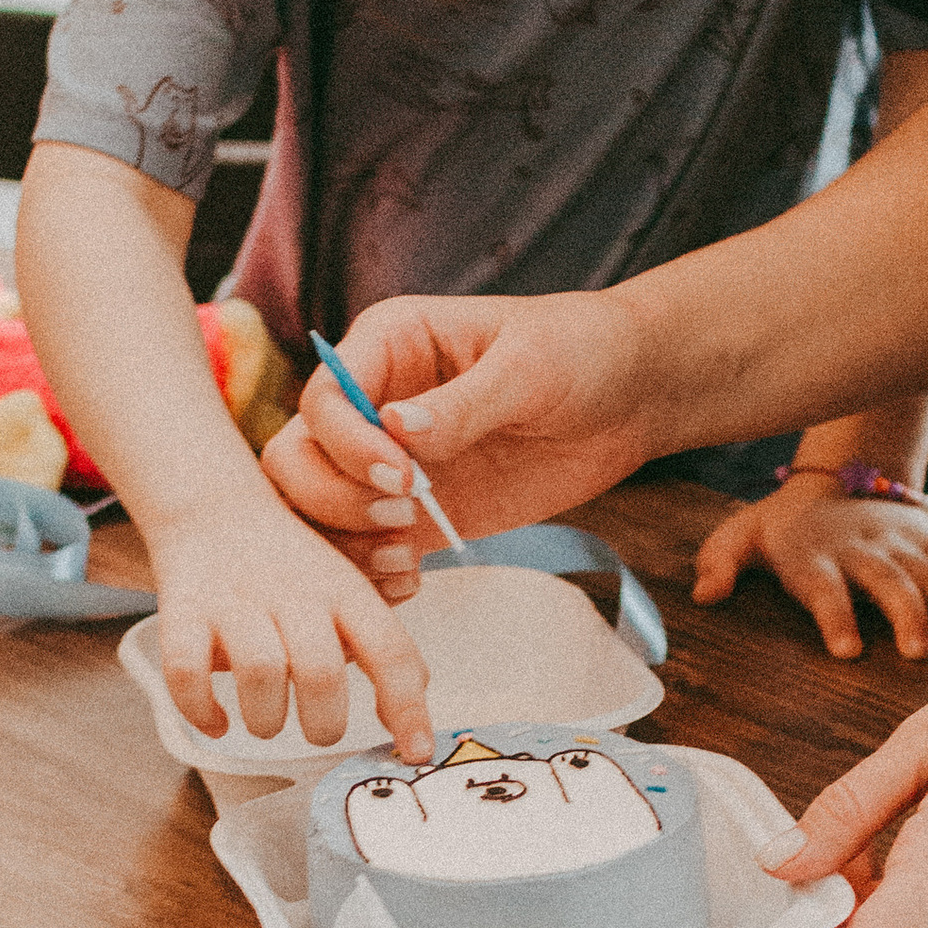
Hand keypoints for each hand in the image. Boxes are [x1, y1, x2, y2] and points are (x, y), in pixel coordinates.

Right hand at [146, 481, 435, 760]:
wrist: (214, 508)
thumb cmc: (291, 569)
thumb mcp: (349, 594)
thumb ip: (382, 649)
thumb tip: (410, 724)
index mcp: (345, 592)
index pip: (389, 649)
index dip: (407, 706)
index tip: (416, 752)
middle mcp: (294, 595)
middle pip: (321, 671)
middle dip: (324, 724)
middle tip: (317, 729)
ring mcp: (236, 603)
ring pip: (259, 673)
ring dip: (266, 720)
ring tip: (266, 722)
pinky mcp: (184, 613)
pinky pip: (186, 672)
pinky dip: (201, 711)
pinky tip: (217, 721)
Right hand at [260, 290, 654, 579]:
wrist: (631, 396)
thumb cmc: (579, 352)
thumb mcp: (528, 367)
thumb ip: (462, 402)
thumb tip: (396, 428)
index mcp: (388, 344)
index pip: (323, 398)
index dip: (347, 444)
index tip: (404, 477)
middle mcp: (373, 404)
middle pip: (297, 458)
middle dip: (332, 497)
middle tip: (401, 516)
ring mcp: (390, 462)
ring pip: (318, 510)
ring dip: (344, 544)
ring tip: (404, 559)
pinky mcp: (417, 512)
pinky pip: (364, 547)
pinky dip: (370, 575)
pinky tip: (411, 582)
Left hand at [691, 478, 927, 660]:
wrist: (836, 473)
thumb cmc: (784, 525)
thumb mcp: (742, 535)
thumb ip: (719, 562)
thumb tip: (705, 595)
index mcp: (815, 558)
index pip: (824, 588)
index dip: (834, 616)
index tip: (846, 649)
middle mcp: (863, 551)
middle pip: (888, 583)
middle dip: (905, 615)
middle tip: (917, 651)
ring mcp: (904, 544)